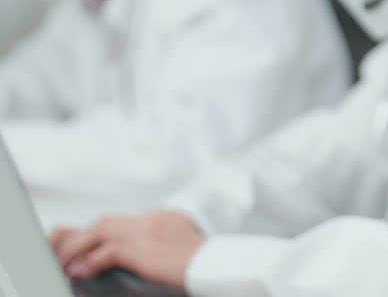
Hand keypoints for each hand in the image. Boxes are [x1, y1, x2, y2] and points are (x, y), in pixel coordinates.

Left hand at [49, 211, 204, 288]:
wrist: (223, 266)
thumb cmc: (205, 265)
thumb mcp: (180, 249)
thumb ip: (156, 247)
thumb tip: (129, 260)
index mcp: (161, 219)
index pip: (118, 221)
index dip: (92, 234)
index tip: (76, 246)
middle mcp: (152, 221)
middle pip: (103, 222)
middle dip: (77, 238)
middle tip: (60, 254)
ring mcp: (150, 233)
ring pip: (100, 232)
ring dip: (77, 249)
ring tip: (63, 264)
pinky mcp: (147, 250)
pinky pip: (110, 251)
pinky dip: (92, 260)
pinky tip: (82, 271)